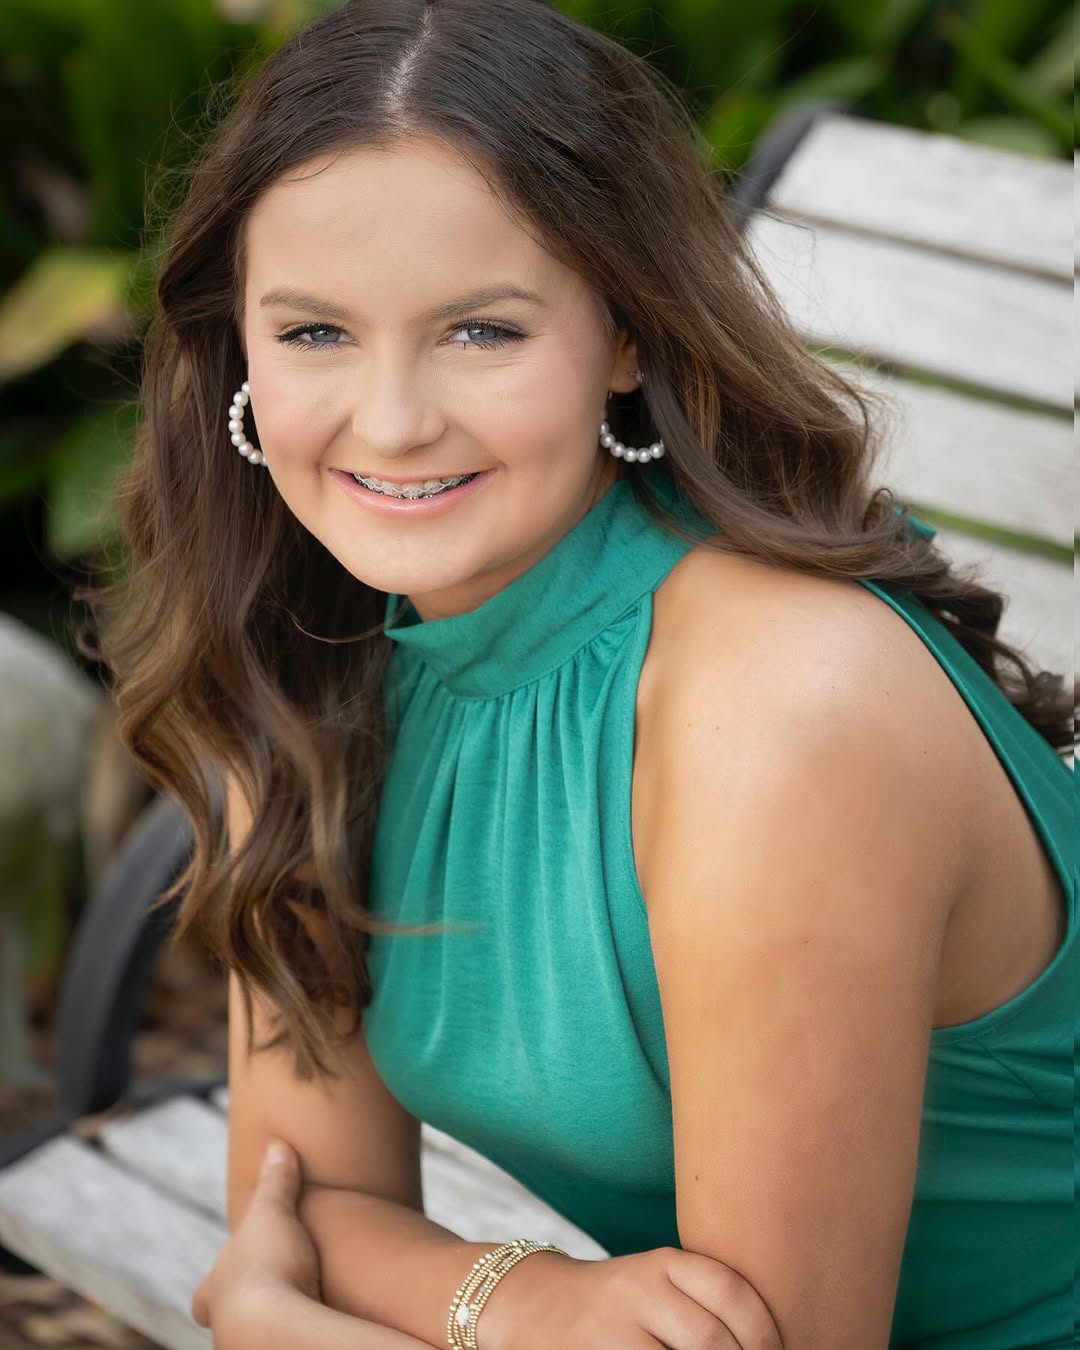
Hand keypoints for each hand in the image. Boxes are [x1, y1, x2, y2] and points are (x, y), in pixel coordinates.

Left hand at [191, 1139, 320, 1339]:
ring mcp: (246, 1345)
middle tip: (271, 1292)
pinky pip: (280, 1341)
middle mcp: (225, 1322)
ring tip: (299, 1308)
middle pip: (228, 1316)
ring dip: (270, 1321)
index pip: (205, 1292)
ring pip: (250, 1334)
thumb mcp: (272, 1212)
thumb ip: (276, 1182)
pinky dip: (291, 1332)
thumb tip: (278, 1146)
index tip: (225, 1276)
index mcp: (217, 1286)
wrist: (278, 1330)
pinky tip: (310, 1324)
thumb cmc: (267, 1267)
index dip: (213, 1285)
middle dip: (245, 1305)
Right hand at [480, 1246, 783, 1349]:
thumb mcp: (656, 1281)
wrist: (530, 1305)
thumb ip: (703, 1301)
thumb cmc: (616, 1302)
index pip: (730, 1291)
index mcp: (661, 1263)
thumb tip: (774, 1342)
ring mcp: (612, 1333)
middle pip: (712, 1340)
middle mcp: (636, 1291)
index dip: (767, 1331)